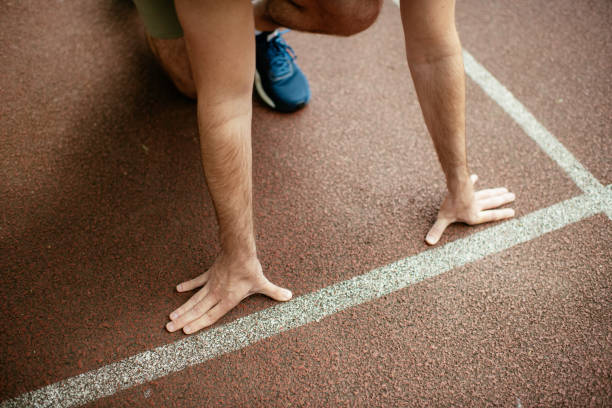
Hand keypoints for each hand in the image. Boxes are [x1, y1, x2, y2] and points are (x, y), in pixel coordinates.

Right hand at [166, 256, 291, 333]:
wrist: (239, 250)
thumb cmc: (250, 269)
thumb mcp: (262, 283)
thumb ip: (274, 292)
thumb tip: (289, 297)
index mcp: (228, 299)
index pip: (211, 316)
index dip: (198, 324)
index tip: (185, 332)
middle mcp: (217, 294)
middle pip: (198, 310)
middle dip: (183, 320)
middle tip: (169, 328)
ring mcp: (211, 284)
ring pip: (194, 299)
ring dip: (182, 308)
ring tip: (170, 317)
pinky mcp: (209, 274)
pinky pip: (197, 281)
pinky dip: (188, 285)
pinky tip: (178, 289)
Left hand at [425, 174, 515, 244]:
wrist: (455, 188)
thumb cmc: (451, 206)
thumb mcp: (443, 220)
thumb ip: (437, 231)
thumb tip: (428, 242)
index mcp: (474, 216)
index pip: (491, 216)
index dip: (502, 215)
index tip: (513, 211)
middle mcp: (477, 206)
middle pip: (492, 203)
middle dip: (503, 200)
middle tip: (513, 196)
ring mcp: (473, 195)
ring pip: (487, 194)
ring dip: (496, 192)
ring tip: (506, 190)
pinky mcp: (467, 186)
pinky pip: (470, 184)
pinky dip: (472, 181)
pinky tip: (475, 177)